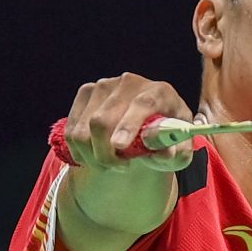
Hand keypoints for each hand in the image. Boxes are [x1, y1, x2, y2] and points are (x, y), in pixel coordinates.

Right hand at [63, 73, 193, 172]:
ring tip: (109, 164)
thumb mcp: (180, 149)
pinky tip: (94, 156)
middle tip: (119, 168)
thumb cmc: (166, 138)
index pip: (142, 105)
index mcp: (160, 92)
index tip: (120, 147)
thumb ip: (178, 153)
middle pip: (103, 120)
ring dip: (92, 155)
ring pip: (83, 128)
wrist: (149, 123)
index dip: (129, 126)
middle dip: (105, 153)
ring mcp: (104, 85)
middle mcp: (130, 82)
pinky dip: (79, 151)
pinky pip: (71, 129)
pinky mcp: (86, 92)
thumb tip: (166, 153)